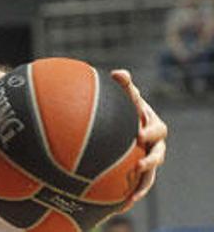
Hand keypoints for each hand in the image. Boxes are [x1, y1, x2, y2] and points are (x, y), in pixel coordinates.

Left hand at [111, 69, 167, 210]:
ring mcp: (148, 159)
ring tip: (133, 196)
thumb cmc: (124, 107)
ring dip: (143, 185)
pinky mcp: (139, 171)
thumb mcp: (124, 96)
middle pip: (159, 154)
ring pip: (151, 174)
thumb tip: (119, 73)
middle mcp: (154, 144)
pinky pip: (138, 184)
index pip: (157, 128)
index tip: (139, 134)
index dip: (150, 131)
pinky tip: (121, 206)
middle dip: (151, 160)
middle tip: (139, 163)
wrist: (119, 123)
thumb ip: (124, 86)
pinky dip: (132, 194)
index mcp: (152, 124)